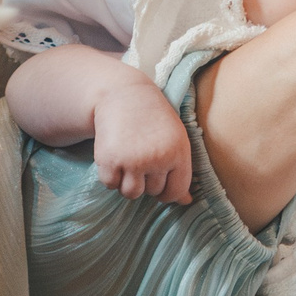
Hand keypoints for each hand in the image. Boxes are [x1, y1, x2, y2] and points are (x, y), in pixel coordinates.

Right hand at [92, 80, 194, 202]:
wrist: (124, 94)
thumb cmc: (153, 118)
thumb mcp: (175, 139)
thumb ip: (180, 171)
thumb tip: (186, 202)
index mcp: (178, 152)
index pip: (175, 192)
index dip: (166, 191)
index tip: (159, 182)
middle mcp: (157, 158)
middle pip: (152, 192)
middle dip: (145, 180)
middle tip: (141, 156)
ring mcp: (132, 160)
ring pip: (131, 193)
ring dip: (127, 181)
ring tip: (128, 159)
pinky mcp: (109, 159)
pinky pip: (110, 184)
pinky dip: (110, 175)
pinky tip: (115, 155)